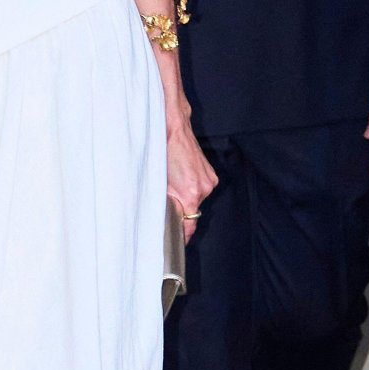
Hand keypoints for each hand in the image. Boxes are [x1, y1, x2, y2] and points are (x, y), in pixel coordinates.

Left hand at [166, 116, 216, 241]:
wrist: (172, 127)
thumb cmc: (162, 151)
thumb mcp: (158, 182)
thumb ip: (164, 203)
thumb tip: (164, 219)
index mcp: (191, 193)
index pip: (190, 225)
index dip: (182, 236)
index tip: (177, 241)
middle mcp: (205, 188)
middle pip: (192, 212)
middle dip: (180, 211)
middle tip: (165, 205)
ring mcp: (209, 180)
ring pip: (195, 199)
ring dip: (184, 197)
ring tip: (171, 185)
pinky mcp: (210, 173)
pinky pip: (200, 188)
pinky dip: (190, 187)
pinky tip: (180, 177)